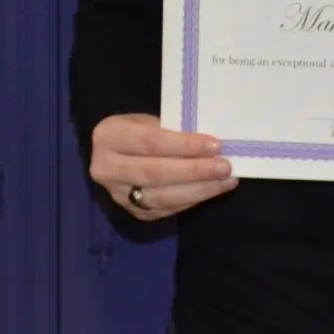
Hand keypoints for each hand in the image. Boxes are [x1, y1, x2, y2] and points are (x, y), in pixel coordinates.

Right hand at [88, 112, 235, 220]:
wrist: (113, 154)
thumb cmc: (137, 130)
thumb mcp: (146, 120)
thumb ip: (170, 132)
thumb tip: (210, 147)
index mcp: (108, 137)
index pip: (150, 143)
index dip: (184, 146)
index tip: (215, 146)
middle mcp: (107, 169)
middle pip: (155, 173)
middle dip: (195, 171)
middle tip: (225, 167)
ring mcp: (118, 195)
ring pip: (162, 198)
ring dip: (199, 190)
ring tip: (226, 181)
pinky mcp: (133, 212)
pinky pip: (166, 209)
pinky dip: (192, 200)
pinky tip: (211, 190)